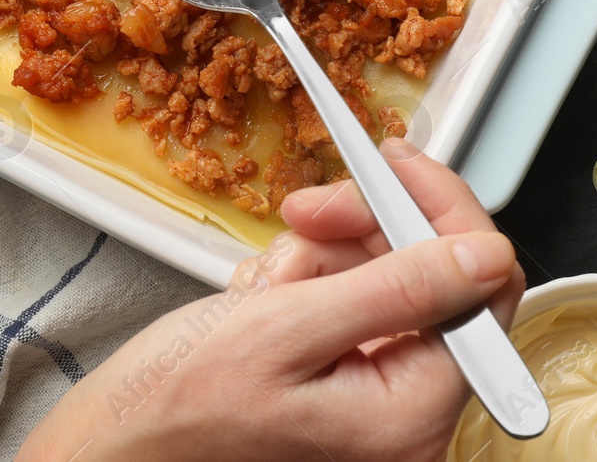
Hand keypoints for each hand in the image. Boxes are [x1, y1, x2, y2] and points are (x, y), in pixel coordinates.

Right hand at [18, 141, 525, 461]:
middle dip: (364, 233)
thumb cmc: (173, 413)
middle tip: (303, 212)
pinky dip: (301, 283)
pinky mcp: (341, 383)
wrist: (108, 451)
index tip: (388, 163)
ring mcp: (373, 399)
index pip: (482, 288)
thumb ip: (398, 290)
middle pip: (431, 276)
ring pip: (383, 278)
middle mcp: (407, 415)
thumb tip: (487, 254)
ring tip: (262, 288)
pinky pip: (346, 301)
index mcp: (412, 413)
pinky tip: (258, 301)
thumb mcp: (284, 331)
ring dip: (320, 259)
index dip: (439, 211)